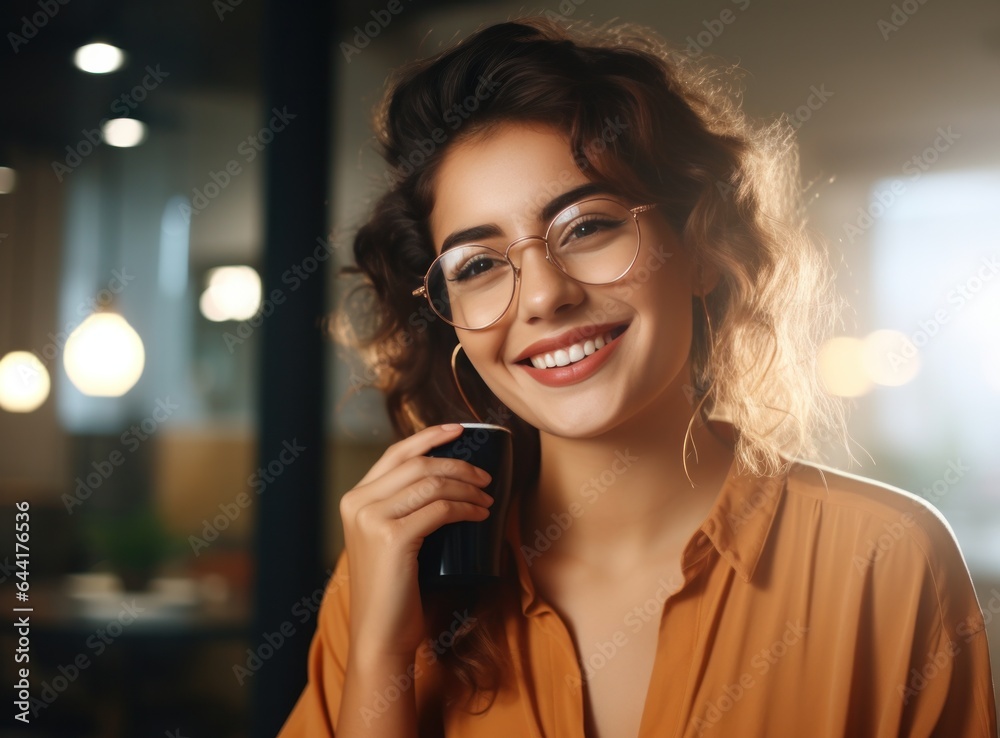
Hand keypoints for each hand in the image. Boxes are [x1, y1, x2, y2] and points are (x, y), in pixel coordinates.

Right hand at [338, 424, 493, 661]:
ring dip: (468, 487)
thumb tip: (446, 480)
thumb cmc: (394, 590)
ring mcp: (371, 520)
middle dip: (458, 464)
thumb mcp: (388, 540)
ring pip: (431, 483)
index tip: (459, 430)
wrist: (381, 634)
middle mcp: (358, 503)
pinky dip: (466, 508)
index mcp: (354, 499)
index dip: (430, 437)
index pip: (395, 453)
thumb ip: (401, 510)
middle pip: (417, 464)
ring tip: (488, 499)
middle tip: (486, 478)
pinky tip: (481, 515)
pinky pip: (440, 509)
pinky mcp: (392, 539)